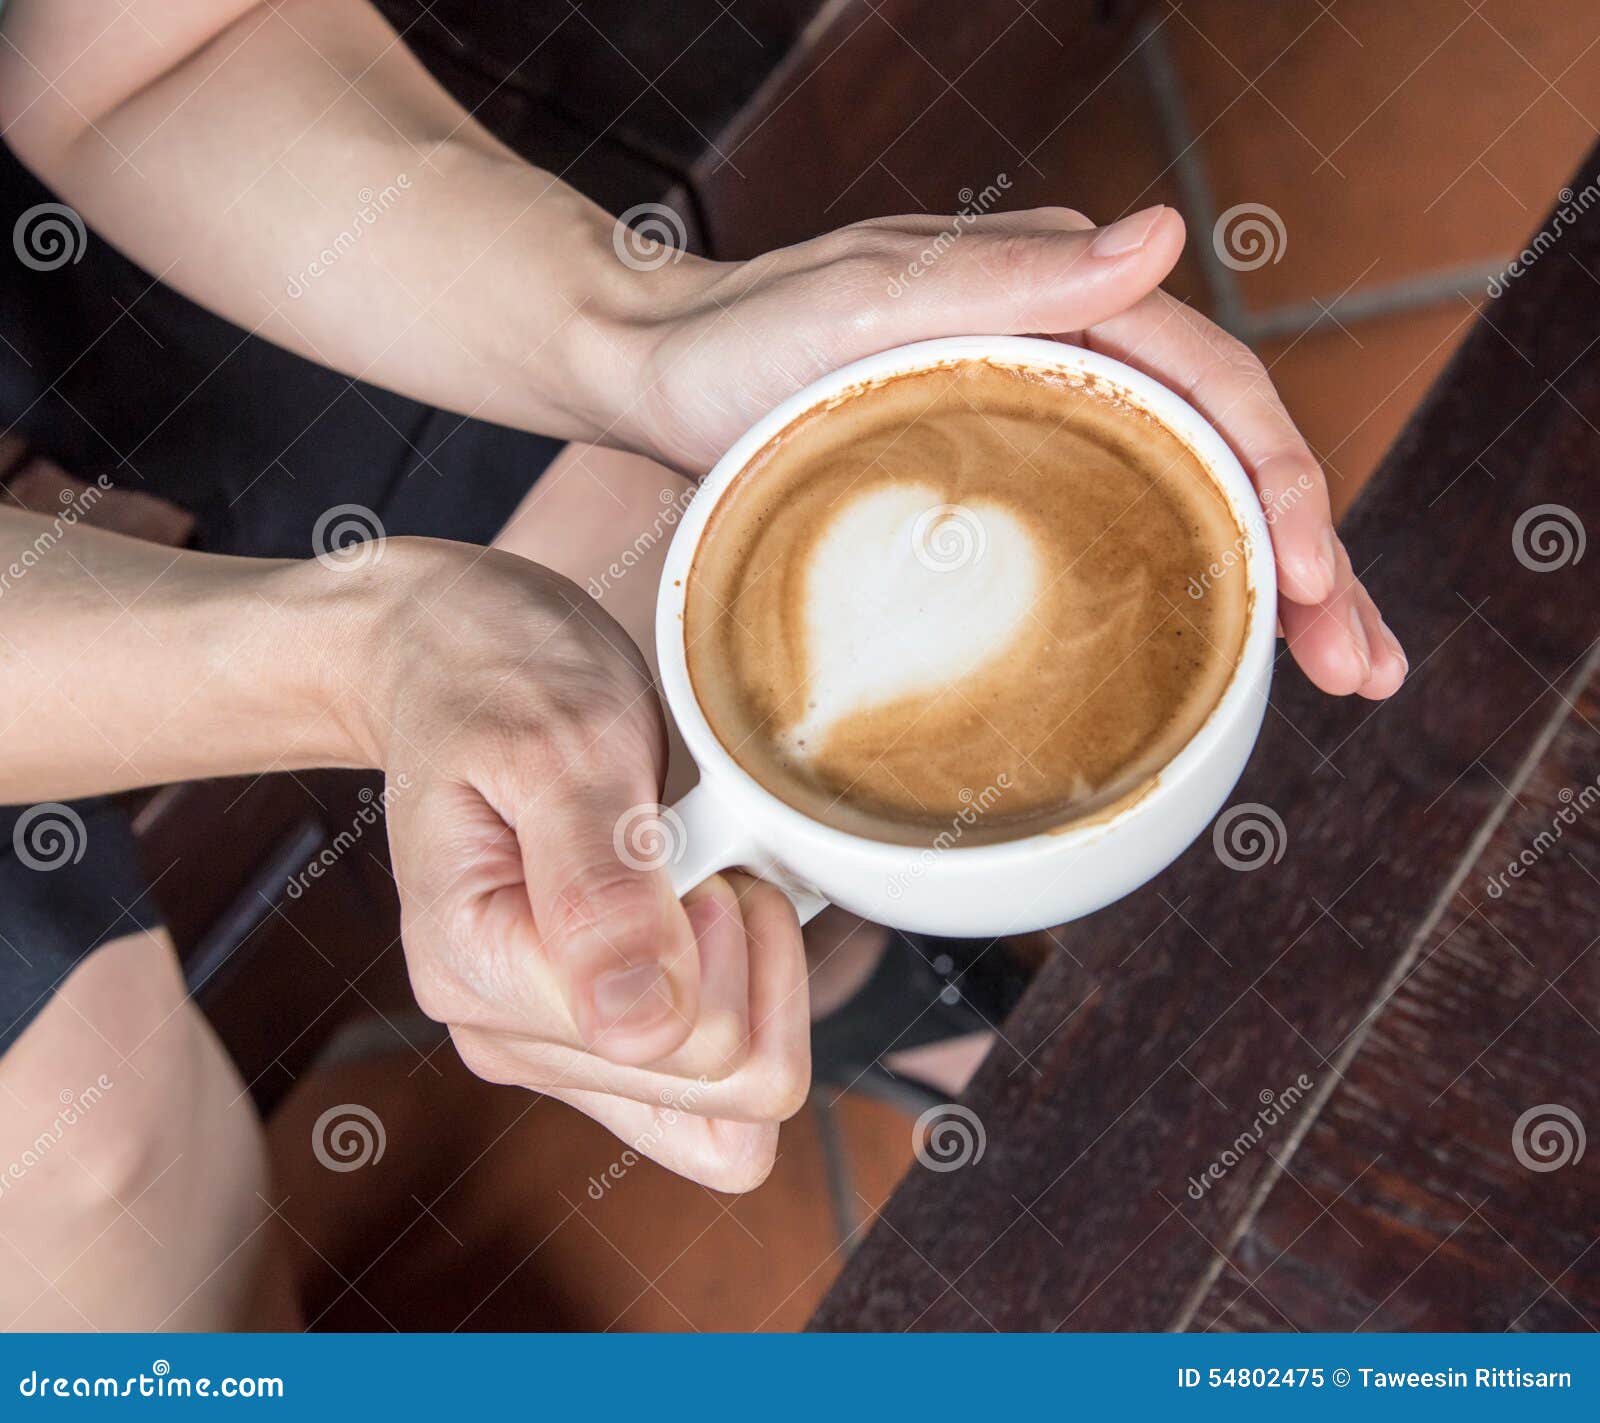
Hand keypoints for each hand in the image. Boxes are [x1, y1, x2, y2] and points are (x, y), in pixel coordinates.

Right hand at [341, 540, 809, 1190]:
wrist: (457, 663)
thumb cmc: (507, 682)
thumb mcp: (561, 749)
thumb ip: (599, 891)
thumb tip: (641, 1029)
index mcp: (480, 971)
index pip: (682, 1041)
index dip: (727, 939)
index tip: (684, 842)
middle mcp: (507, 1034)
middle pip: (723, 1087)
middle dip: (751, 960)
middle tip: (692, 848)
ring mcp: (549, 1044)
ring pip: (730, 1097)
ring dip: (751, 975)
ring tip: (690, 870)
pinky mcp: (591, 1035)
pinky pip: (712, 1089)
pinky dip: (744, 999)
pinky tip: (701, 913)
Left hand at [623, 206, 1403, 700]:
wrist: (651, 373)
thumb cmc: (739, 337)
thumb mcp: (866, 302)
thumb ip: (1008, 278)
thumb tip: (1163, 236)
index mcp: (1062, 304)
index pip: (1215, 392)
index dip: (1279, 487)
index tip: (1310, 583)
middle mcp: (1072, 358)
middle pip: (1226, 457)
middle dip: (1309, 559)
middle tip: (1359, 664)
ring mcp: (1044, 422)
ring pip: (1189, 500)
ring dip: (1269, 586)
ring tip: (1333, 672)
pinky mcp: (1008, 479)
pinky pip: (1122, 528)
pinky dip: (1181, 586)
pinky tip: (1214, 646)